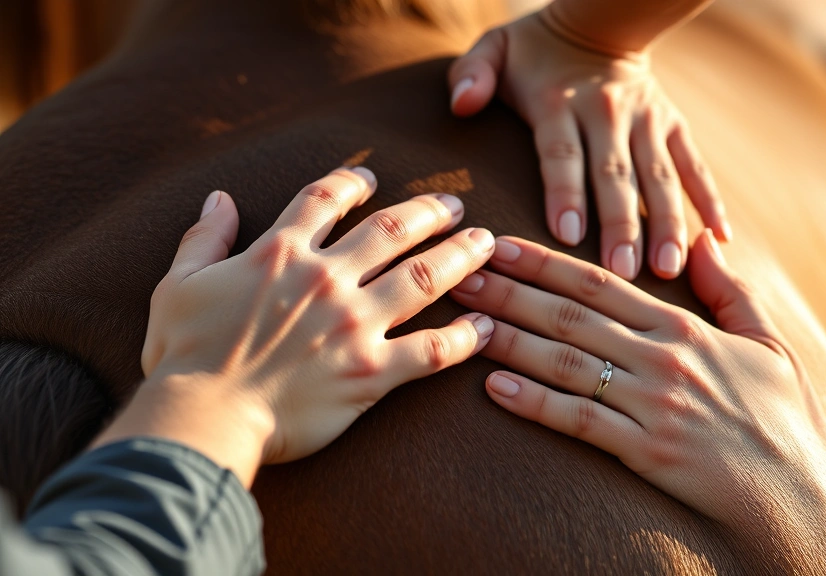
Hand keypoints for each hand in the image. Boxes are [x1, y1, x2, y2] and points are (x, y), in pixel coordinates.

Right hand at [94, 167, 495, 485]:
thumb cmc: (184, 356)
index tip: (371, 179)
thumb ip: (204, 238)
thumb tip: (220, 198)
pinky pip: (433, 350)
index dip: (352, 183)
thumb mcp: (179, 284)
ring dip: (460, 257)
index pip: (325, 200)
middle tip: (454, 205)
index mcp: (281, 253)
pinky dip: (464, 338)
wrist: (202, 417)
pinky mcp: (373, 372)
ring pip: (424, 278)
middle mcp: (327, 279)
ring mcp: (355, 324)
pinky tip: (486, 327)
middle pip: (393, 230)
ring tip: (485, 242)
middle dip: (429, 212)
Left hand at [448, 10, 729, 280]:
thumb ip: (473, 74)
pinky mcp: (674, 127)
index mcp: (558, 103)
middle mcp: (606, 113)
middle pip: (614, 175)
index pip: (561, 152)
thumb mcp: (494, 50)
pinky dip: (710, 201)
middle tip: (624, 272)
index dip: (564, 191)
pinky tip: (720, 241)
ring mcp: (647, 122)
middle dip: (621, 224)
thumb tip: (462, 103)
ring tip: (670, 268)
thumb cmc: (534, 52)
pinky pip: (695, 167)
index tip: (567, 234)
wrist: (601, 24)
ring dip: (667, 223)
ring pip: (659, 177)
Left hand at [450, 231, 825, 566]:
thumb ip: (729, 291)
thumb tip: (702, 240)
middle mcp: (662, 358)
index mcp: (683, 327)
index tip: (499, 244)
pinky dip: (537, 403)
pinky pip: (581, 422)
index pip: (599, 283)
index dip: (543, 262)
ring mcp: (653, 404)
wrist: (801, 490)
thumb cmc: (784, 415)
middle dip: (508, 291)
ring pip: (567, 361)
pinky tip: (497, 388)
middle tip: (459, 273)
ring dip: (510, 339)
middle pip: (570, 316)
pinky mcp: (647, 451)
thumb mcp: (767, 342)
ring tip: (463, 322)